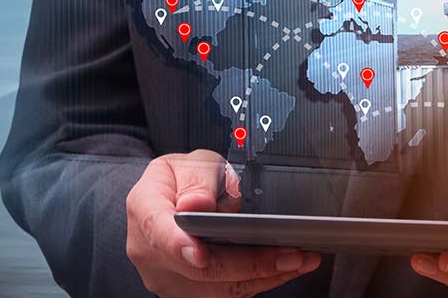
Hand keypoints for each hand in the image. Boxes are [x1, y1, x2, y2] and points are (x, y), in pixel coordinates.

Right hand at [124, 150, 320, 296]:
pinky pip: (226, 293)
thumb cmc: (182, 180)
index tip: (201, 255)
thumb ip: (197, 179)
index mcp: (146, 210)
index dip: (180, 246)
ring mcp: (168, 275)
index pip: (159, 232)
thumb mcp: (190, 163)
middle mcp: (150, 250)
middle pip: (200, 268)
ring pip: (217, 288)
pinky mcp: (188, 289)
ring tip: (301, 261)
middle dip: (250, 264)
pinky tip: (287, 268)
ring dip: (264, 276)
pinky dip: (260, 281)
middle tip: (292, 254)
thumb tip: (196, 204)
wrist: (169, 200)